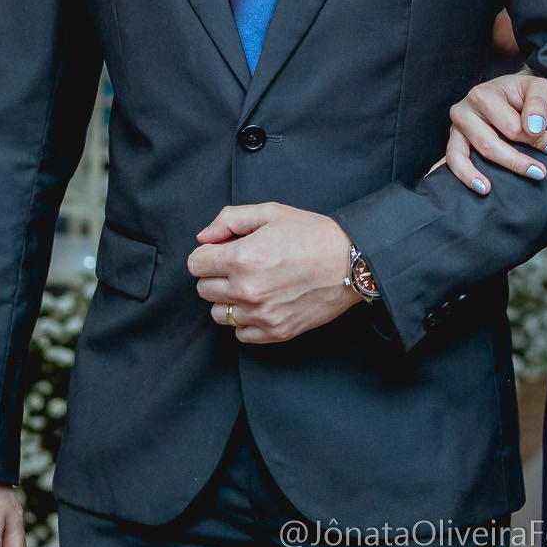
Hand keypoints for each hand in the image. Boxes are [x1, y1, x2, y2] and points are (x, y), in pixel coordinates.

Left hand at [188, 204, 357, 343]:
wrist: (351, 263)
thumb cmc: (313, 234)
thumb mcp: (271, 212)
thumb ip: (230, 220)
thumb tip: (204, 238)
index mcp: (241, 257)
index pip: (195, 264)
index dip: (208, 255)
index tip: (224, 252)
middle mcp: (246, 289)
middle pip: (203, 289)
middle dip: (216, 275)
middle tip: (241, 266)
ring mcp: (261, 314)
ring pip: (219, 314)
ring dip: (229, 300)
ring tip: (253, 285)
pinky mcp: (276, 332)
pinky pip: (240, 334)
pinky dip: (246, 321)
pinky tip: (263, 303)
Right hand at [438, 72, 546, 194]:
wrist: (509, 91)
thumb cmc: (524, 92)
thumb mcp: (539, 87)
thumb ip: (539, 103)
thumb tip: (533, 128)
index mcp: (484, 95)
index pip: (510, 126)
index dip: (535, 140)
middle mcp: (463, 110)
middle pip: (487, 144)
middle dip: (514, 161)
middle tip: (539, 173)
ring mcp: (455, 129)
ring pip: (459, 156)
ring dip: (472, 175)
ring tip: (487, 190)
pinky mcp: (452, 143)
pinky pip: (448, 161)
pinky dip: (450, 174)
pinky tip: (454, 188)